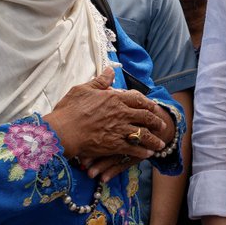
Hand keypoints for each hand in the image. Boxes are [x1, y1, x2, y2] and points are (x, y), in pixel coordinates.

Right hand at [43, 67, 174, 180]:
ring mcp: (119, 130)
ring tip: (160, 144)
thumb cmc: (70, 109)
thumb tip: (111, 70)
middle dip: (156, 121)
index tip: (153, 107)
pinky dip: (142, 152)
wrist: (63, 131)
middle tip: (162, 125)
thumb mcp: (84, 89)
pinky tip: (148, 154)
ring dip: (153, 140)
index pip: (138, 99)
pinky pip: (134, 149)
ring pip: (143, 134)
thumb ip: (100, 81)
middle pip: (145, 117)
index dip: (148, 103)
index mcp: (114, 98)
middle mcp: (121, 113)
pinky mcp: (115, 145)